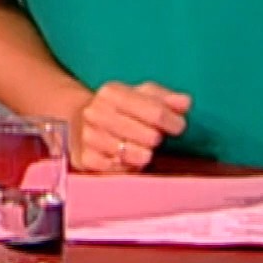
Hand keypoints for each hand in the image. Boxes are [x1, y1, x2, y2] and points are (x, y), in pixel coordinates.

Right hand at [69, 81, 190, 172]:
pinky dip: (128, 167)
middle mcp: (96, 112)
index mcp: (112, 92)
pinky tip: (126, 158)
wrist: (78, 119)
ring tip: (141, 147)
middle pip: (149, 136)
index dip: (174, 122)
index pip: (156, 112)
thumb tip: (185, 103)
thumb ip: (166, 98)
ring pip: (136, 155)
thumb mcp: (140, 95)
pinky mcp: (85, 159)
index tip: (177, 126)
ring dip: (144, 154)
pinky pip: (121, 170)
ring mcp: (89, 137)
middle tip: (153, 137)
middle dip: (156, 139)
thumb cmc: (119, 108)